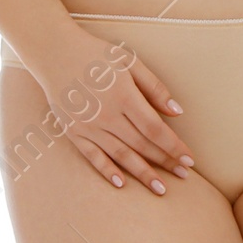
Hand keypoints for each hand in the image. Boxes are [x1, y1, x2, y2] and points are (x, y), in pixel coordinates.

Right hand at [27, 27, 196, 193]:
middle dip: (165, 162)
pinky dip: (107, 171)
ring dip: (143, 173)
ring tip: (161, 189)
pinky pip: (92, 156)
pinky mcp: (73, 132)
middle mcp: (107, 115)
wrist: (53, 53)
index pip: (155, 129)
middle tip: (184, 176)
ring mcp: (88, 126)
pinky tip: (122, 183)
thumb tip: (176, 112)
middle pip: (142, 145)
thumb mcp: (129, 61)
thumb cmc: (96, 55)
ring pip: (121, 155)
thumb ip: (154, 87)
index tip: (190, 160)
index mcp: (124, 96)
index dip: (174, 146)